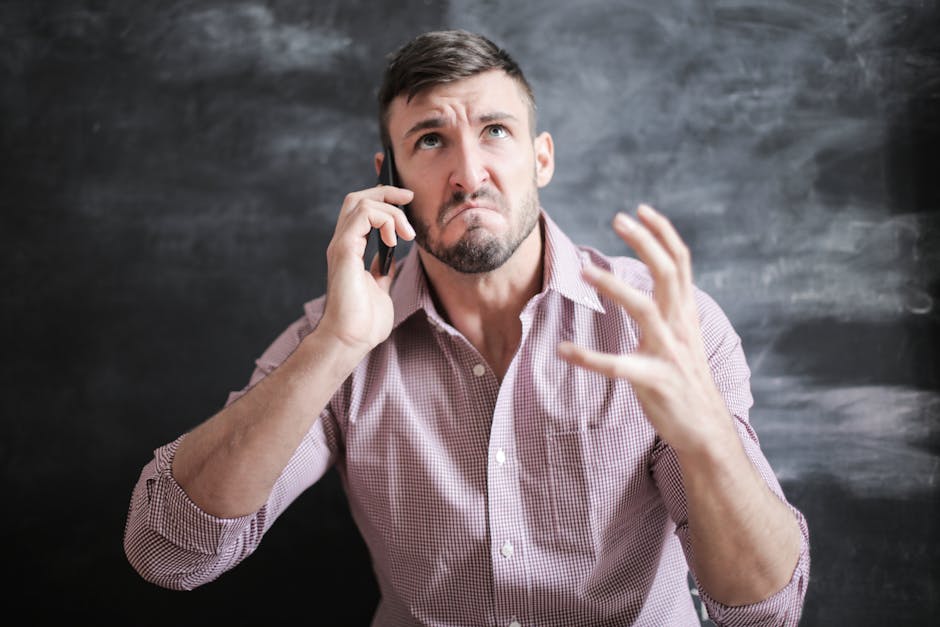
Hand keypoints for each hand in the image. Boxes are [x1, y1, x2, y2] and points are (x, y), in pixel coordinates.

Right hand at [317, 184, 414, 356]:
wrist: (350, 340)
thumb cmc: (363, 323)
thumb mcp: (380, 289)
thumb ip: (382, 271)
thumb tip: (391, 260)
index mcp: (350, 251)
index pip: (362, 211)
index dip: (384, 199)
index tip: (407, 201)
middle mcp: (343, 244)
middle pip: (357, 197)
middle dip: (386, 191)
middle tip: (409, 198)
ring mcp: (341, 245)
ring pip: (361, 201)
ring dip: (391, 211)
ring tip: (407, 234)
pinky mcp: (344, 250)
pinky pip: (364, 215)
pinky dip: (384, 220)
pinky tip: (395, 241)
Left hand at [557, 204, 733, 453]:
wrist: (706, 430)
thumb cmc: (686, 381)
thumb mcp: (683, 338)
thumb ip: (672, 310)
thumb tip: (657, 283)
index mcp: (685, 314)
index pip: (680, 263)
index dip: (663, 233)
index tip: (641, 210)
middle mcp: (680, 327)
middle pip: (668, 273)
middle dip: (645, 242)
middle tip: (618, 219)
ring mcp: (669, 353)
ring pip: (645, 310)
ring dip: (615, 288)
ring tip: (584, 272)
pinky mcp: (655, 381)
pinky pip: (619, 366)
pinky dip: (589, 358)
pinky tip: (564, 351)